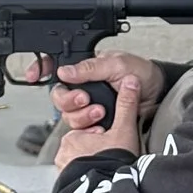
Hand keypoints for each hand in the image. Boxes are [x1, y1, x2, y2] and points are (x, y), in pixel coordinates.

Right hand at [50, 50, 160, 165]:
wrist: (158, 97)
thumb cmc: (142, 74)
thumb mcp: (117, 64)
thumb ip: (90, 68)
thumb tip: (65, 72)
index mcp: (86, 67)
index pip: (56, 66)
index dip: (41, 69)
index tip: (33, 75)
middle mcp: (84, 86)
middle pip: (59, 96)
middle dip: (68, 100)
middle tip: (84, 99)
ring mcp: (89, 105)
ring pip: (68, 115)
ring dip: (81, 116)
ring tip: (100, 112)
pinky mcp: (96, 121)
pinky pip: (81, 128)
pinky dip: (88, 128)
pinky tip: (100, 125)